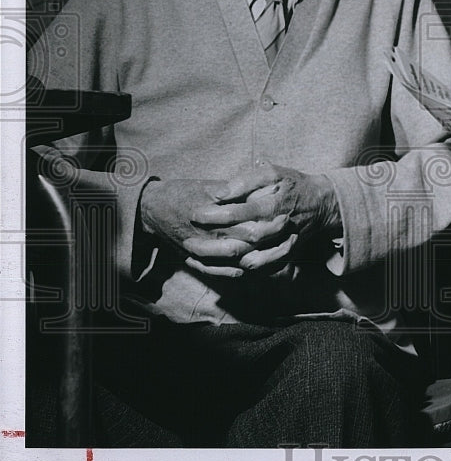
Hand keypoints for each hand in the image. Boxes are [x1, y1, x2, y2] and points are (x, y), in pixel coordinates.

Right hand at [138, 178, 278, 277]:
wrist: (152, 210)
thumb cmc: (181, 193)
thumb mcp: (207, 186)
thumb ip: (233, 190)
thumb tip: (259, 187)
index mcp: (216, 218)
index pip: (249, 226)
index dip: (270, 224)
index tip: (286, 217)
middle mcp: (211, 239)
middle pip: (248, 246)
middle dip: (271, 241)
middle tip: (287, 233)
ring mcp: (205, 254)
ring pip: (239, 263)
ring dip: (263, 258)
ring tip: (281, 250)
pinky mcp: (198, 263)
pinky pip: (224, 273)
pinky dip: (244, 271)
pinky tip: (259, 266)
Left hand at [196, 163, 340, 271]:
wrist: (320, 205)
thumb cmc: (292, 185)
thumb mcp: (272, 172)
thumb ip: (245, 181)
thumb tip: (219, 193)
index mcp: (272, 206)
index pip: (238, 214)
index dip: (214, 216)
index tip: (195, 214)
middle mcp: (276, 230)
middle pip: (240, 244)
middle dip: (211, 245)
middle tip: (188, 240)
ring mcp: (281, 247)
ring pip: (247, 262)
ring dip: (221, 263)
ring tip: (197, 257)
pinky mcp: (283, 258)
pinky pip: (259, 271)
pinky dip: (237, 272)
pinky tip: (218, 267)